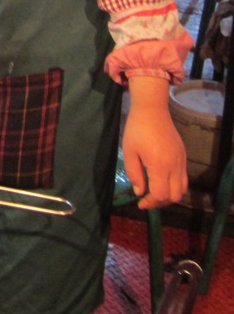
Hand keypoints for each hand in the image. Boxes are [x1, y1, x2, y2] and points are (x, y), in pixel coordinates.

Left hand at [122, 76, 187, 208]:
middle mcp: (174, 166)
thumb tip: (140, 191)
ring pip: (182, 189)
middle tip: (147, 199)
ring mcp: (181, 161)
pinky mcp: (183, 156)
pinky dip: (175, 185)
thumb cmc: (136, 130)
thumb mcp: (129, 152)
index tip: (140, 203)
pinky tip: (161, 180)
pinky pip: (184, 178)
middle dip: (160, 202)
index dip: (150, 202)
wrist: (152, 111)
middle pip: (174, 196)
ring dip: (169, 195)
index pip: (160, 195)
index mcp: (160, 166)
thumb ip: (134, 174)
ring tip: (154, 191)